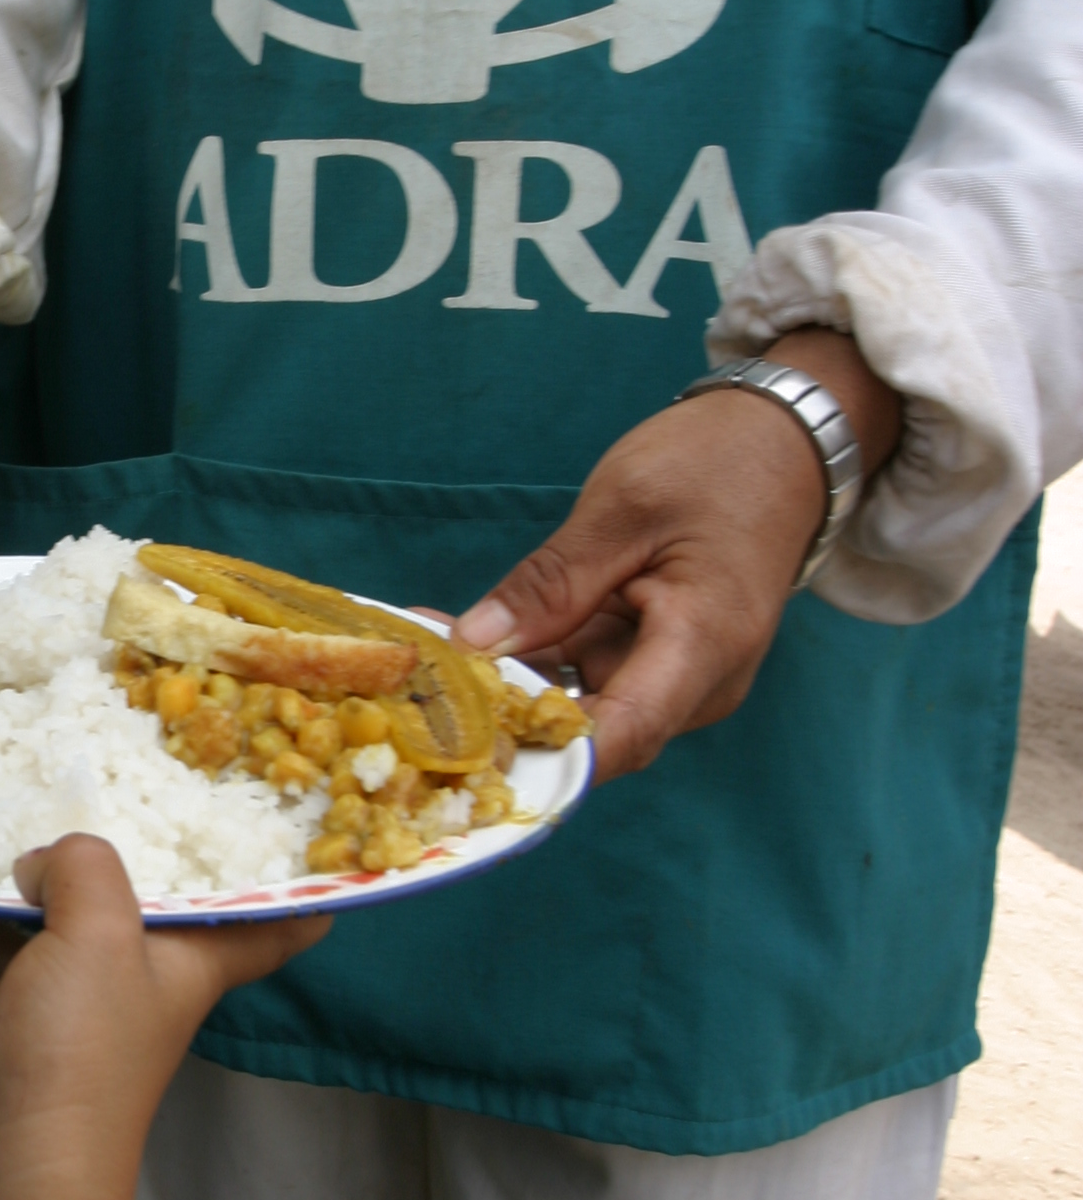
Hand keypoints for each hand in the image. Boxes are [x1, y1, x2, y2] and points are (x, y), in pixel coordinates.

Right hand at [0, 836, 324, 1199]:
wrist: (11, 1170)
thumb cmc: (82, 1054)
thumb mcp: (102, 934)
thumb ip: (82, 867)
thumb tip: (41, 858)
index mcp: (183, 960)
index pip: (258, 923)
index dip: (292, 888)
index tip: (316, 842)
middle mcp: (122, 977)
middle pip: (114, 902)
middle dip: (86, 850)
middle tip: (56, 772)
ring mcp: (50, 1003)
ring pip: (17, 923)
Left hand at [452, 329, 900, 783]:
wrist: (783, 444)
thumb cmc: (717, 464)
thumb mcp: (622, 509)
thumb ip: (551, 583)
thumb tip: (475, 645)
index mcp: (703, 645)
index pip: (621, 736)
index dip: (542, 754)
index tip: (462, 747)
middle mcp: (698, 682)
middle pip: (593, 727)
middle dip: (504, 713)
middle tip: (414, 678)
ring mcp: (678, 675)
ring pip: (582, 702)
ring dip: (509, 683)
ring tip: (423, 647)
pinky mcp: (657, 657)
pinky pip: (588, 672)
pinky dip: (535, 658)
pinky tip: (468, 636)